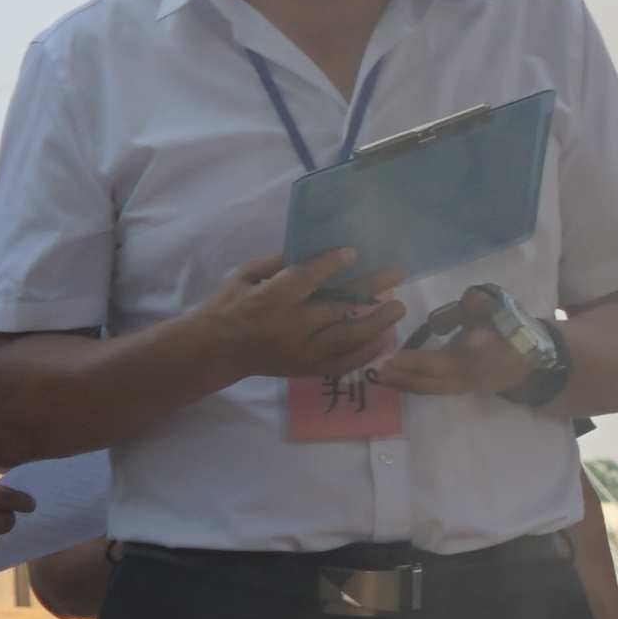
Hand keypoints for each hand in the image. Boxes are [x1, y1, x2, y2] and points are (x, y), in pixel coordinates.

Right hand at [204, 246, 398, 389]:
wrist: (218, 350)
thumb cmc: (230, 304)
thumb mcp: (245, 275)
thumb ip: (278, 263)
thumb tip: (314, 249)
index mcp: (271, 299)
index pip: (306, 279)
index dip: (331, 265)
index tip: (354, 252)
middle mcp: (290, 327)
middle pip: (336, 306)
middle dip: (369, 289)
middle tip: (396, 274)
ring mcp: (302, 352)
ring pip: (347, 338)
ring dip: (377, 322)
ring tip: (399, 307)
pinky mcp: (308, 369)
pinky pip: (344, 363)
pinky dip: (367, 352)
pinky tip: (386, 338)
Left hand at [370, 285, 545, 405]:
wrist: (533, 359)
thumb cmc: (511, 328)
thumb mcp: (499, 309)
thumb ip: (479, 304)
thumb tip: (461, 306)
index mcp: (481, 356)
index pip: (446, 362)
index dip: (420, 362)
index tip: (395, 357)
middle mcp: (471, 375)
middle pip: (434, 380)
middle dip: (406, 376)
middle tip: (379, 369)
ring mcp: (466, 385)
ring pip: (433, 389)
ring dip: (406, 384)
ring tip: (380, 377)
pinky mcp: (461, 388)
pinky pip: (435, 390)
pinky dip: (414, 386)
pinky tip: (395, 381)